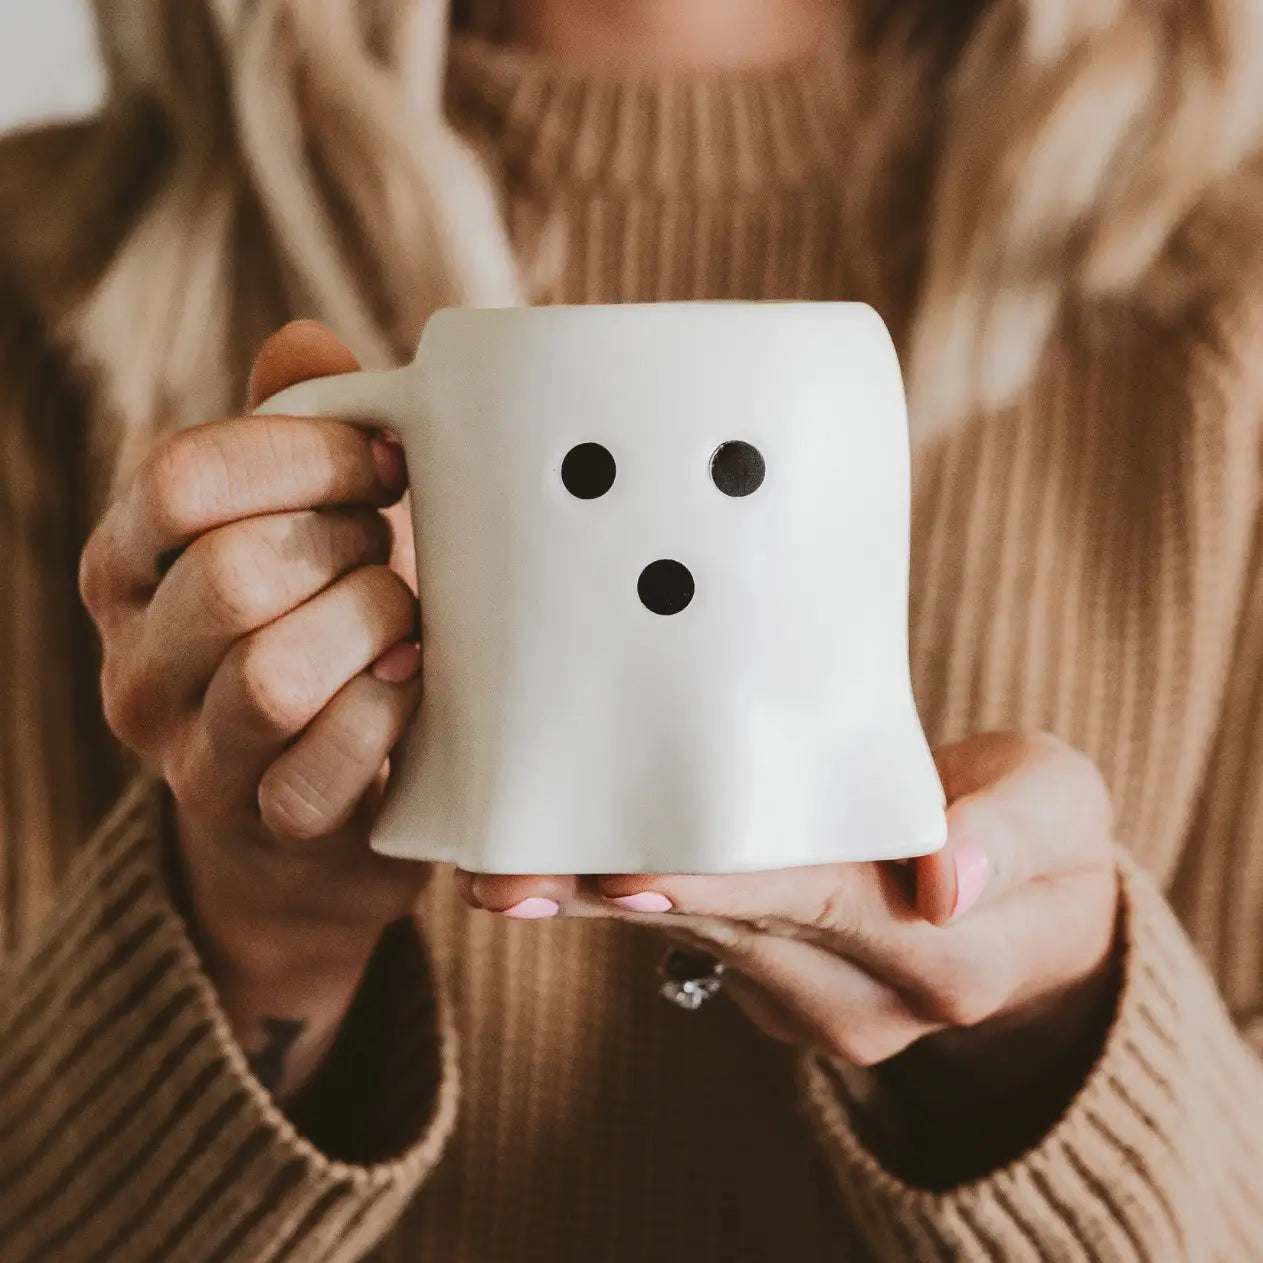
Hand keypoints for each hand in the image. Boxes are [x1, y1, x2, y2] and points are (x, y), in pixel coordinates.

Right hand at [80, 321, 427, 1096]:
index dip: (303, 454)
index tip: (387, 458)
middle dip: (344, 548)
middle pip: (230, 576)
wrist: (317, 807)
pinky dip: (385, 714)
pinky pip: (321, 768)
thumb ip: (291, 434)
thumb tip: (306, 343)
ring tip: (407, 617)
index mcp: (126, 569)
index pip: (181, 479)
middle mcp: (135, 667)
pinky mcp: (265, 825)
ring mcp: (191, 758)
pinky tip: (413, 682)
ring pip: (271, 677)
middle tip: (392, 548)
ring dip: (368, 628)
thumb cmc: (319, 630)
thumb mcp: (297, 526)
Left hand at [459, 732, 1121, 1174]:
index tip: (627, 876)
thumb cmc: (1040, 837)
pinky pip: (691, 942)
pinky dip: (627, 902)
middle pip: (728, 933)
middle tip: (507, 876)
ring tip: (498, 874)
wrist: (1032, 915)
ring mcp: (814, 1005)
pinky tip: (558, 867)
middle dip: (614, 902)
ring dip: (595, 908)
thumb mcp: (1060, 807)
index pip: (819, 905)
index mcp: (943, 951)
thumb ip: (1011, 833)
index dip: (723, 889)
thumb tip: (945, 878)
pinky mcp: (774, 989)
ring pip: (691, 944)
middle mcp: (866, 998)